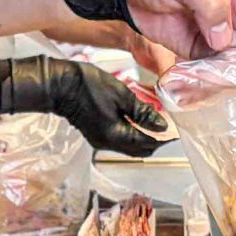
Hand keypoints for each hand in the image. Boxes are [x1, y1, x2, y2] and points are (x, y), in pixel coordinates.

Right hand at [0, 55, 167, 156]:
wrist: (59, 85)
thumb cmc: (89, 85)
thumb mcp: (121, 95)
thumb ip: (143, 113)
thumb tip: (162, 126)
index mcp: (116, 136)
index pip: (148, 144)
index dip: (164, 139)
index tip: (176, 130)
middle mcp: (108, 144)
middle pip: (139, 150)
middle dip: (155, 141)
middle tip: (168, 127)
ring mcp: (100, 141)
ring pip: (129, 146)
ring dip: (143, 138)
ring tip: (155, 122)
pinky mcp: (95, 134)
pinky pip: (119, 140)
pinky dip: (132, 134)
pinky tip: (137, 120)